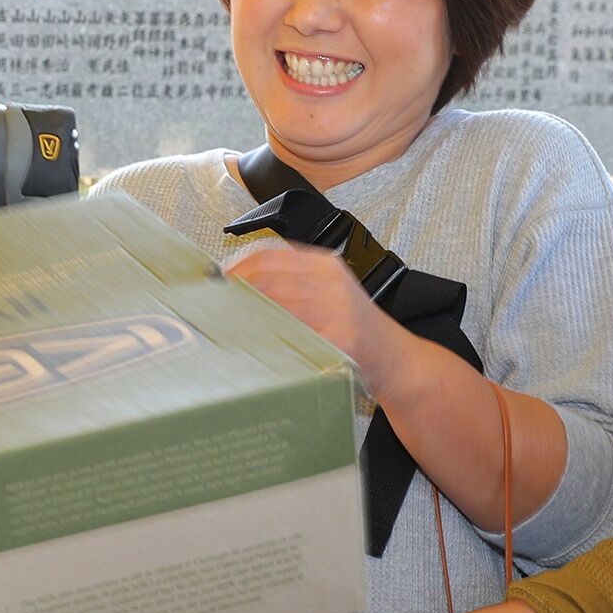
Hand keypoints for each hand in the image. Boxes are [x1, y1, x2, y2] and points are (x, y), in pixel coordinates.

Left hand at [221, 239, 396, 381]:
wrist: (395, 358)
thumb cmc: (354, 330)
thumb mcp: (327, 295)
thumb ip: (292, 287)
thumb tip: (240, 289)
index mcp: (324, 265)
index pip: (270, 254)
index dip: (239, 266)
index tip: (218, 280)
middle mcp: (330, 281)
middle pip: (269, 279)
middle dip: (238, 293)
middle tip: (217, 308)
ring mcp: (337, 307)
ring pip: (278, 305)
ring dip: (250, 317)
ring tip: (231, 328)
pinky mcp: (342, 336)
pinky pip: (297, 334)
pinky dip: (274, 340)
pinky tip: (260, 348)